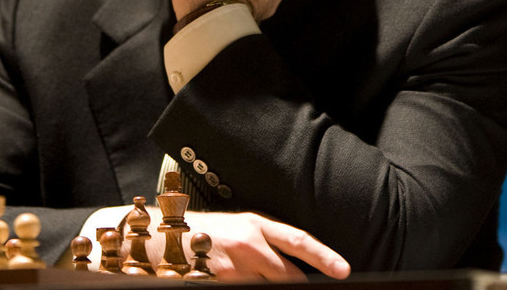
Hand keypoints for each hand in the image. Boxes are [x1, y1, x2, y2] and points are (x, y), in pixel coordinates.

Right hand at [149, 210, 349, 282]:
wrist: (164, 238)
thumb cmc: (204, 232)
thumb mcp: (238, 228)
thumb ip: (264, 242)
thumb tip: (291, 263)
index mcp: (256, 224)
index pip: (298, 240)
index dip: (323, 256)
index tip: (342, 269)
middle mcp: (249, 245)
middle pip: (288, 275)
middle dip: (297, 283)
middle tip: (305, 285)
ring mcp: (234, 268)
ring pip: (268, 288)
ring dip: (266, 287)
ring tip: (253, 276)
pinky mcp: (220, 284)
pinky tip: (237, 283)